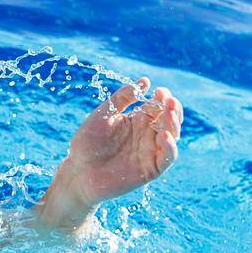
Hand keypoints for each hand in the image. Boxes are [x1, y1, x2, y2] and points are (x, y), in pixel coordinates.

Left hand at [59, 77, 181, 210]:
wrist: (78, 172)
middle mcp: (147, 135)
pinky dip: (170, 147)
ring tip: (169, 114)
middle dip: (172, 109)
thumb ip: (123, 98)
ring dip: (174, 125)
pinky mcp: (150, 169)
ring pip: (172, 137)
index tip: (160, 91)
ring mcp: (150, 152)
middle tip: (169, 101)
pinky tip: (164, 136)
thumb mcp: (104, 114)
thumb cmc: (87, 143)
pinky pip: (167, 158)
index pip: (157, 106)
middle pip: (169, 120)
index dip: (162, 98)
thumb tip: (145, 81)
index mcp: (137, 121)